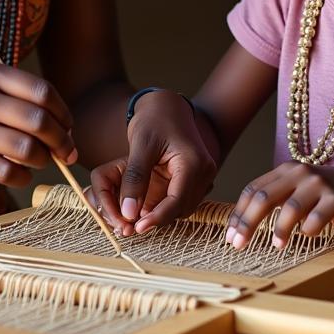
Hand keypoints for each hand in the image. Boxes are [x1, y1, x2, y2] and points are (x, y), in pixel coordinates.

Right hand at [0, 59, 76, 187]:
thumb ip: (12, 89)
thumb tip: (58, 119)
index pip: (41, 91)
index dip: (63, 111)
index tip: (69, 125)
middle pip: (38, 121)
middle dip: (62, 140)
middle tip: (68, 151)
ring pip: (25, 149)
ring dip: (43, 159)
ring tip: (43, 161)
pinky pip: (4, 171)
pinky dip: (22, 176)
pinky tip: (23, 174)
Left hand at [90, 89, 215, 236]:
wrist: (167, 104)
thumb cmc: (154, 119)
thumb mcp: (140, 145)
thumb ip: (135, 178)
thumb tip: (128, 212)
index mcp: (193, 162)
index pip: (177, 201)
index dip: (157, 218)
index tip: (137, 228)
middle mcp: (204, 171)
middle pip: (181, 207)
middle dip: (157, 218)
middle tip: (129, 224)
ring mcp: (203, 175)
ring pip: (182, 206)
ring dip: (161, 213)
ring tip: (135, 216)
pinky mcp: (196, 177)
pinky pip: (182, 199)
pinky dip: (165, 205)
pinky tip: (147, 205)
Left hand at [227, 162, 333, 249]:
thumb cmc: (328, 195)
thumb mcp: (299, 191)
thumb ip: (277, 198)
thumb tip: (245, 222)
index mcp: (285, 171)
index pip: (253, 190)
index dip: (238, 213)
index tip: (229, 235)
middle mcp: (299, 173)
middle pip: (264, 197)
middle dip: (247, 222)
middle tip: (238, 244)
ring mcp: (319, 184)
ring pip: (290, 206)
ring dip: (280, 228)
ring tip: (276, 245)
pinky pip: (319, 215)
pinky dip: (310, 228)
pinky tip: (307, 235)